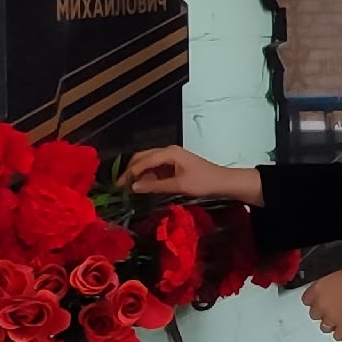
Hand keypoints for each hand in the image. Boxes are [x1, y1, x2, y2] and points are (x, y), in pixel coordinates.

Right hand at [126, 146, 262, 205]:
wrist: (224, 182)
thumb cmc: (203, 182)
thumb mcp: (178, 186)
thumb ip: (155, 186)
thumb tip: (133, 187)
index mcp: (169, 152)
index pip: (142, 161)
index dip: (129, 174)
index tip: (117, 186)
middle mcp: (168, 151)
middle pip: (143, 158)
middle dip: (131, 171)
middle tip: (120, 187)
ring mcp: (172, 157)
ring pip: (148, 163)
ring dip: (139, 175)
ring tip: (129, 189)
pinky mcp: (175, 165)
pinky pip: (156, 168)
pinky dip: (148, 177)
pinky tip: (143, 187)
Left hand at [301, 262, 341, 341]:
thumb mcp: (338, 274)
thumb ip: (328, 286)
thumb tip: (329, 290)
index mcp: (318, 289)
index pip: (306, 300)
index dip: (314, 300)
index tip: (319, 300)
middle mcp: (321, 304)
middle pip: (314, 314)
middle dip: (323, 311)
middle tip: (332, 307)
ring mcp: (332, 317)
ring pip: (324, 327)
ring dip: (331, 322)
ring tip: (339, 317)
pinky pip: (337, 335)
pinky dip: (341, 332)